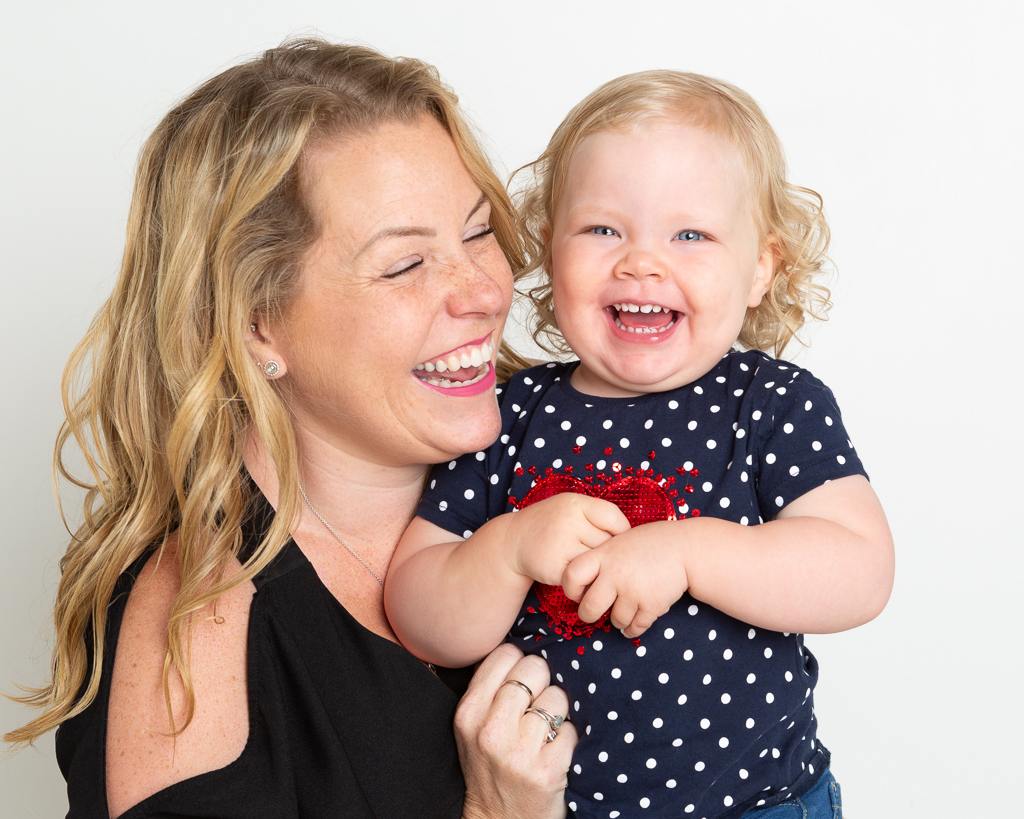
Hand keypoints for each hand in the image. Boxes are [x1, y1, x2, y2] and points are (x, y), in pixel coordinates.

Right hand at [456, 644, 577, 818]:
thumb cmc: (489, 766)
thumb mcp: (473, 726)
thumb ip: (490, 688)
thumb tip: (522, 646)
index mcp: (469, 713)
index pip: (505, 655)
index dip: (520, 663)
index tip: (522, 681)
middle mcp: (490, 730)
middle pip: (535, 669)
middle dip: (542, 683)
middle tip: (536, 705)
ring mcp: (520, 752)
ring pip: (558, 698)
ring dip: (559, 713)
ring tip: (545, 732)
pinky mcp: (548, 771)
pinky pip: (573, 730)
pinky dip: (570, 738)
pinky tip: (555, 751)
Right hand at [503, 494, 630, 585]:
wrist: (514, 541)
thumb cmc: (551, 524)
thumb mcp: (571, 507)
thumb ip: (598, 515)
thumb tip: (632, 537)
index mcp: (575, 503)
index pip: (614, 518)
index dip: (622, 532)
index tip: (617, 540)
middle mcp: (568, 522)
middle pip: (608, 543)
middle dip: (607, 552)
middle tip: (599, 556)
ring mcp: (561, 546)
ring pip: (598, 563)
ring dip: (598, 569)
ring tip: (592, 567)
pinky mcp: (556, 569)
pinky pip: (584, 578)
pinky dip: (586, 581)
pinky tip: (580, 576)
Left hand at [561, 520, 689, 638]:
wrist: (685, 548)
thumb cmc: (651, 542)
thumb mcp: (621, 539)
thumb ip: (603, 557)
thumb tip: (585, 582)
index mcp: (604, 554)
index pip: (572, 575)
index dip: (570, 588)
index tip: (578, 592)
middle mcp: (615, 574)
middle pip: (589, 607)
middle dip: (589, 615)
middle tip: (592, 614)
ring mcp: (633, 591)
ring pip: (615, 620)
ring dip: (618, 620)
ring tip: (623, 611)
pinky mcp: (651, 605)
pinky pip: (635, 627)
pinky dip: (633, 629)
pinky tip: (633, 624)